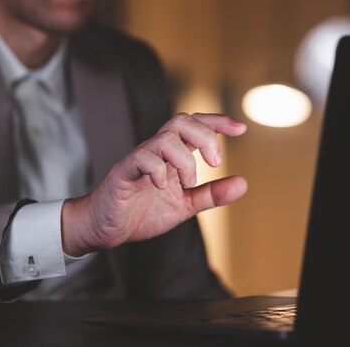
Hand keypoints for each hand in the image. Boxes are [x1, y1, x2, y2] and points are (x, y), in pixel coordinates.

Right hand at [61, 112, 247, 255]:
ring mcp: (139, 160)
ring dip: (184, 159)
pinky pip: (141, 158)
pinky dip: (157, 170)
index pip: (195, 126)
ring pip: (164, 138)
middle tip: (215, 163)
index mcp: (172, 157)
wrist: (106, 229)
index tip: (240, 128)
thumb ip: (210, 195)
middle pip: (181, 121)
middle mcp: (156, 152)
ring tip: (188, 182)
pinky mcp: (123, 173)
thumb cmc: (141, 212)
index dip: (217, 121)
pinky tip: (160, 186)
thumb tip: (243, 184)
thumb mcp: (184, 206)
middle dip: (205, 136)